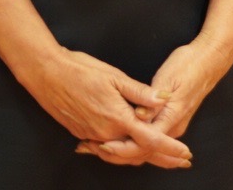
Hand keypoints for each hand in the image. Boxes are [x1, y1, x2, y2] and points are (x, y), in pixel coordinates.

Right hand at [21, 47, 190, 168]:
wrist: (47, 75)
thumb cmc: (81, 71)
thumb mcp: (115, 77)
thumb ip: (141, 92)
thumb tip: (163, 100)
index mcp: (118, 118)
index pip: (150, 139)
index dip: (170, 148)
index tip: (185, 153)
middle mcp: (105, 133)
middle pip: (138, 153)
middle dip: (161, 158)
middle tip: (180, 162)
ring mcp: (92, 135)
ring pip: (121, 154)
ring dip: (141, 156)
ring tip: (161, 158)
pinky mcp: (82, 133)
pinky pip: (106, 149)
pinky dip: (121, 152)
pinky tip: (129, 149)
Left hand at [80, 38, 232, 164]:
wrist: (209, 60)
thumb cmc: (188, 65)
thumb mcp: (168, 77)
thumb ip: (152, 98)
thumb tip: (139, 115)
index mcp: (171, 117)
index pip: (143, 143)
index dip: (119, 146)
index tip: (99, 144)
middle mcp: (172, 127)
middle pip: (141, 151)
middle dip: (113, 152)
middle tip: (86, 148)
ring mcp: (172, 126)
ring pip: (143, 148)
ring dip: (118, 149)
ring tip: (91, 145)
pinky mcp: (169, 121)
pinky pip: (146, 140)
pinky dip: (128, 142)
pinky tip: (111, 138)